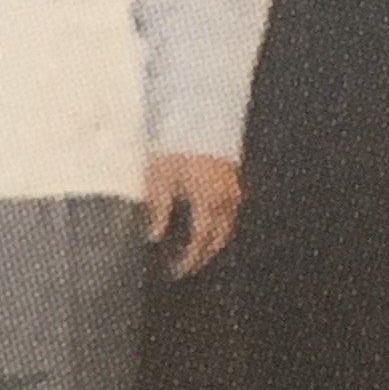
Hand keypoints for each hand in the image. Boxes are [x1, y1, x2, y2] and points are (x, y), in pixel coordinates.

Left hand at [146, 153, 243, 276]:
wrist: (198, 118)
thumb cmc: (175, 146)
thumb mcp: (159, 178)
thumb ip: (159, 210)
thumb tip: (153, 237)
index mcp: (208, 202)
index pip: (201, 241)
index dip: (190, 259)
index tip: (177, 271)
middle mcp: (226, 200)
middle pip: (219, 239)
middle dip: (203, 256)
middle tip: (186, 267)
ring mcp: (234, 190)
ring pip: (227, 227)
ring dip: (211, 242)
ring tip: (193, 250)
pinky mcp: (234, 181)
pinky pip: (229, 212)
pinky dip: (217, 225)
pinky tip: (202, 225)